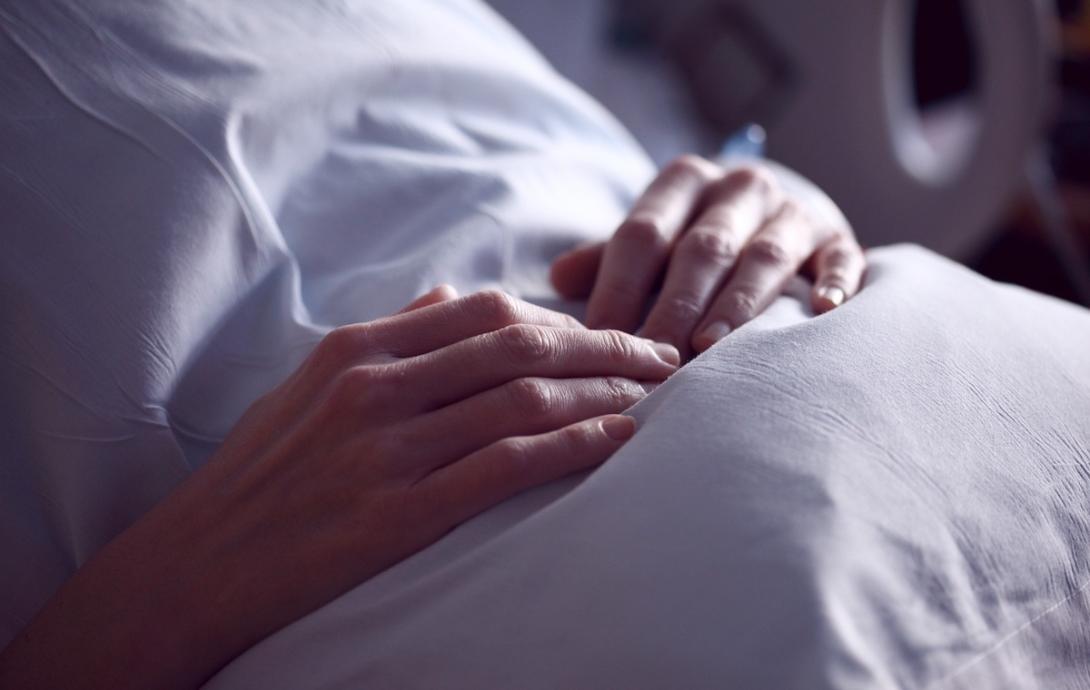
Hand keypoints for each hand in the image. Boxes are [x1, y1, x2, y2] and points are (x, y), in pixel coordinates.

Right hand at [0, 286, 678, 689]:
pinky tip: (619, 442)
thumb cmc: (260, 474)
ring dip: (605, 393)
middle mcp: (374, 385)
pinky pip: (508, 465)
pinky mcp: (398, 514)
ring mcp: (387, 448)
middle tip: (662, 357)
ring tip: (655, 398)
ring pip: (524, 398)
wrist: (198, 564)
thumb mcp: (309, 383)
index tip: (607, 335)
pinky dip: (575, 446)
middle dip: (607, 346)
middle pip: (520, 344)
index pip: (485, 309)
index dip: (561, 318)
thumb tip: (448, 292)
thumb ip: (387, 334)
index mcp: (357, 347)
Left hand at [550, 155, 865, 357]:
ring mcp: (793, 211)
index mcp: (684, 181)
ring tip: (710, 349)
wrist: (776, 212)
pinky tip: (822, 311)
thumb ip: (608, 259)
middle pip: (703, 249)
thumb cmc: (695, 240)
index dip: (619, 287)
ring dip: (736, 305)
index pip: (643, 233)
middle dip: (675, 308)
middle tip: (652, 361)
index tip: (598, 339)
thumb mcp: (651, 239)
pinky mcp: (838, 238)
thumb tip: (558, 279)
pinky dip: (834, 282)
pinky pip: (840, 259)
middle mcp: (740, 188)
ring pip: (764, 257)